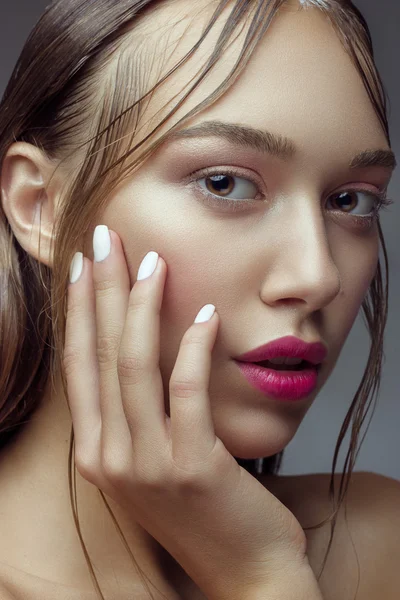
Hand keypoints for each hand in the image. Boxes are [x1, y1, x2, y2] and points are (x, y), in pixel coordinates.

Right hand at [64, 226, 308, 599]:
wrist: (242, 570)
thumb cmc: (200, 509)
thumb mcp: (152, 462)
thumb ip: (136, 416)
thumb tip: (136, 350)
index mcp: (96, 451)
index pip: (80, 365)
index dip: (80, 310)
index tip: (85, 266)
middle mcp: (111, 457)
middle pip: (102, 354)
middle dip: (103, 289)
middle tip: (106, 239)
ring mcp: (149, 463)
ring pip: (137, 365)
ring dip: (144, 306)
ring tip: (155, 263)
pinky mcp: (193, 465)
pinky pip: (188, 391)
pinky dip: (196, 347)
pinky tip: (208, 314)